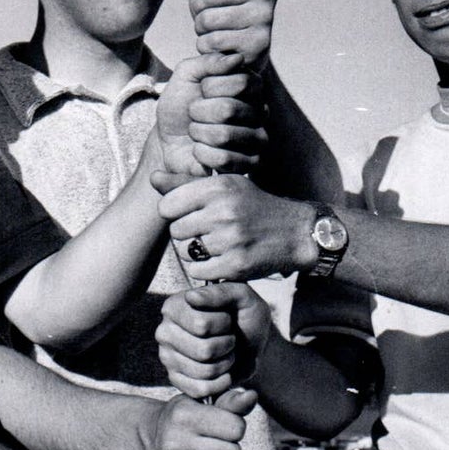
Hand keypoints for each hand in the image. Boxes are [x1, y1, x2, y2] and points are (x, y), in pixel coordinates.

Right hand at [134, 386, 256, 449]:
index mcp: (182, 415)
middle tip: (215, 446)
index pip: (236, 427)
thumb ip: (230, 401)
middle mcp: (173, 442)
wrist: (145, 438)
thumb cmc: (183, 419)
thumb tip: (252, 395)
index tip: (222, 427)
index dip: (235, 427)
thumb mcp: (202, 403)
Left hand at [152, 171, 315, 280]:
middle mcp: (223, 211)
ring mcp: (230, 239)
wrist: (296, 232)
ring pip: (186, 252)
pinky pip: (198, 271)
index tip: (188, 214)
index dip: (173, 213)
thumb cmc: (254, 206)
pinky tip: (220, 260)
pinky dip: (205, 270)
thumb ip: (185, 184)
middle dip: (186, 234)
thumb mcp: (225, 186)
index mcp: (218, 188)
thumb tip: (152, 178)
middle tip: (205, 232)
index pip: (167, 205)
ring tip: (215, 245)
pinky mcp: (236, 264)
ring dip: (196, 253)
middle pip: (175, 231)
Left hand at [155, 53, 265, 174]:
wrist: (168, 140)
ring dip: (198, 132)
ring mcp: (257, 139)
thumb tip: (237, 59)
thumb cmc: (180, 105)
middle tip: (195, 114)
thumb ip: (209, 61)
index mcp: (251, 87)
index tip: (201, 90)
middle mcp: (260, 111)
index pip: (241, 82)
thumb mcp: (187, 74)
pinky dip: (201, 154)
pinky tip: (200, 151)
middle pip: (229, 109)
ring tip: (197, 132)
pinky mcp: (250, 164)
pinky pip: (222, 159)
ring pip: (223, 135)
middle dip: (199, 112)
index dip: (210, 87)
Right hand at [156, 283, 273, 398]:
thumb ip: (218, 293)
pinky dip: (221, 382)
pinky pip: (201, 389)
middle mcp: (164, 332)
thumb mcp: (240, 296)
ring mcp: (167, 357)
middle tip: (229, 338)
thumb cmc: (244, 314)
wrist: (252, 341)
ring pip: (204, 371)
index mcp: (174, 306)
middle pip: (203, 351)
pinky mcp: (175, 379)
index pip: (201, 325)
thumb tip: (191, 297)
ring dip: (226, 363)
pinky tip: (223, 370)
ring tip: (226, 352)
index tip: (227, 319)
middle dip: (227, 346)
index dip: (224, 325)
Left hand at [186, 0, 276, 70]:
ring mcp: (265, 18)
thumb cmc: (220, 7)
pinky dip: (206, 44)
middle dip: (199, 6)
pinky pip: (214, 42)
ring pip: (209, 19)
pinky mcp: (258, 45)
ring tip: (212, 28)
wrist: (238, 47)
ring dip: (201, 27)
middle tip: (209, 12)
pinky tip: (218, 44)